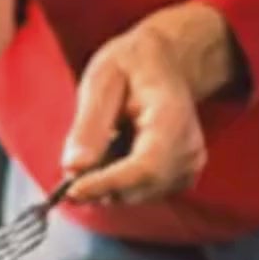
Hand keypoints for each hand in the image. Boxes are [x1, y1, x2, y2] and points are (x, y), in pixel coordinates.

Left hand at [63, 2, 239, 204]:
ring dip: (106, 185)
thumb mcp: (101, 80)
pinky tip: (114, 155)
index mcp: (173, 118)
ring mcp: (188, 166)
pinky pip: (140, 193)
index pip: (145, 167)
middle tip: (69, 172)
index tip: (72, 189)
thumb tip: (72, 168)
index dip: (107, 184)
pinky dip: (118, 184)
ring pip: (136, 195)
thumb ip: (89, 125)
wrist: (167, 64)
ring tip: (100, 147)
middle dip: (99, 187)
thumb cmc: (133, 67)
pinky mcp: (179, 178)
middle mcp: (188, 148)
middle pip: (139, 188)